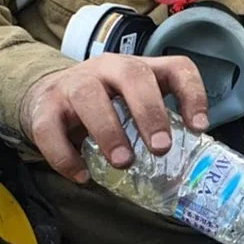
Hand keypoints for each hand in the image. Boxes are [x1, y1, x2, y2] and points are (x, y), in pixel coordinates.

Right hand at [20, 54, 208, 182]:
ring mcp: (74, 84)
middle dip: (150, 112)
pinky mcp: (44, 107)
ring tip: (124, 163)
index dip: (192, 94)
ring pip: (89, 96)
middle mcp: (108, 68)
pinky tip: (82, 176)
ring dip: (109, 131)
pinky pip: (51, 129)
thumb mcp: (132, 105)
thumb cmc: (103, 105)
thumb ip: (155, 124)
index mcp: (139, 69)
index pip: (175, 68)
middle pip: (133, 75)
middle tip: (161, 148)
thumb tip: (187, 166)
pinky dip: (66, 156)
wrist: (45, 97)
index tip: (199, 128)